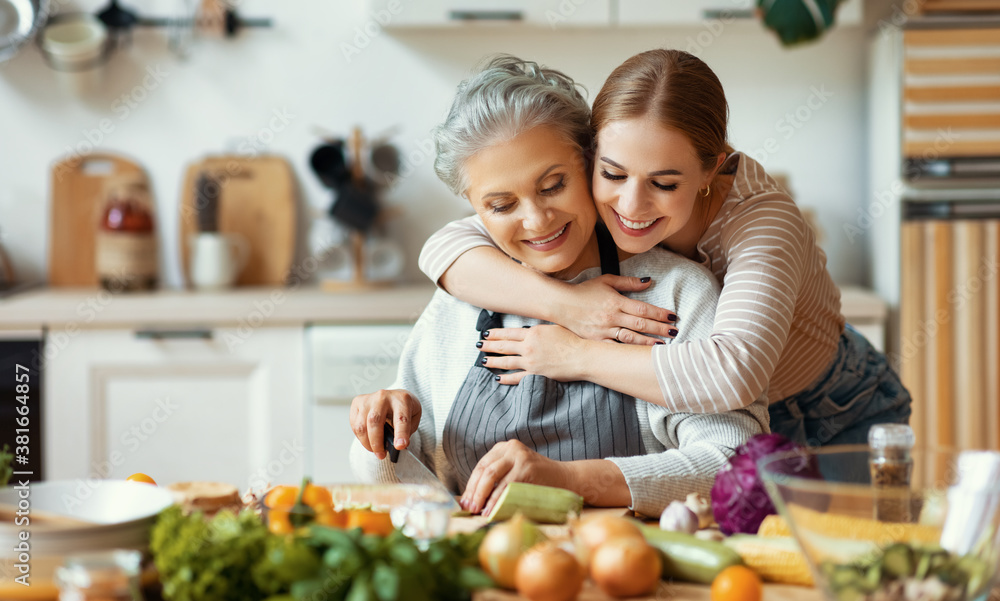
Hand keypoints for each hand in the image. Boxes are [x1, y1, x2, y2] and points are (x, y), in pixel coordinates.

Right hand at [350, 389, 421, 459]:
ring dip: (367, 443)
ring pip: (361, 425)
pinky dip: (360, 437)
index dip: (401, 433)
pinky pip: (354, 425)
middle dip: (377, 443)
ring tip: (375, 450)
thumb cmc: (404, 410)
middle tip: (382, 455)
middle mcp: (384, 396)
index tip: (400, 446)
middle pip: (375, 421)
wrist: (395, 397)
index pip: (401, 418)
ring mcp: (369, 398)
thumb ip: (407, 432)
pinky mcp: (357, 402)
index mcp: (402, 399)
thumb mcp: (413, 419)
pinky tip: (368, 440)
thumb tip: (396, 445)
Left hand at [460, 440, 566, 515]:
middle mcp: (510, 448)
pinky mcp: (526, 467)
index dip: (470, 485)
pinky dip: (495, 500)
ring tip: (478, 511)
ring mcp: (519, 456)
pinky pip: (505, 486)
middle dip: (474, 491)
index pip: (481, 466)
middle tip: (469, 508)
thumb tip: (472, 499)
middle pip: (484, 470)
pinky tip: (491, 511)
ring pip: (491, 476)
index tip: (464, 502)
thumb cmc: (537, 480)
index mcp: (504, 448)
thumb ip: (498, 478)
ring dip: (481, 496)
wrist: (566, 478)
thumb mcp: (515, 471)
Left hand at [478, 324, 585, 384]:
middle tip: (478, 346)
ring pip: (506, 361)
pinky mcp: (535, 374)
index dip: (495, 334)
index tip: (485, 334)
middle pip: (503, 346)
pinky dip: (505, 378)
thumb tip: (526, 332)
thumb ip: (537, 331)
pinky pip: (516, 377)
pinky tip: (497, 378)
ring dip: (493, 361)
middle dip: (489, 346)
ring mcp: (531, 362)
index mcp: (532, 333)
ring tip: (483, 361)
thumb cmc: (572, 340)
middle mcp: (528, 347)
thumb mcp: (553, 328)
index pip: (508, 333)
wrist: (582, 356)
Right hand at [558, 275, 678, 344]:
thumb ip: (628, 282)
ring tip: (663, 345)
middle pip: (640, 324)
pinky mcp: (596, 340)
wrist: (560, 304)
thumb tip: (648, 281)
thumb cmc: (584, 291)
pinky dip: (628, 351)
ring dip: (647, 342)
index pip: (643, 308)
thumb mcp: (606, 281)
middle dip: (660, 328)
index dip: (659, 313)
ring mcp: (603, 330)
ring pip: (630, 338)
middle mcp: (612, 317)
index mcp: (616, 301)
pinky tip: (638, 355)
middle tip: (675, 331)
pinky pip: (615, 347)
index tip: (672, 316)